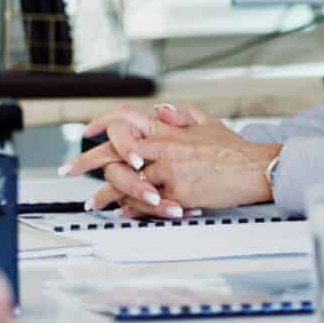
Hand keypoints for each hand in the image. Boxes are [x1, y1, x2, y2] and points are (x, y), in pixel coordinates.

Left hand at [60, 105, 274, 217]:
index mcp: (168, 129)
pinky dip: (133, 209)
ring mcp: (169, 170)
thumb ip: (182, 115)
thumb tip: (161, 110)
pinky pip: (147, 203)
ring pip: (126, 182)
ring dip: (106, 195)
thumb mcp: (208, 122)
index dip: (100, 126)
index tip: (85, 134)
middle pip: (113, 152)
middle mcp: (164, 147)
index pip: (124, 121)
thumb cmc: (234, 149)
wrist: (255, 169)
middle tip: (68, 170)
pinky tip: (124, 212)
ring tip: (94, 203)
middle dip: (85, 162)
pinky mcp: (178, 192)